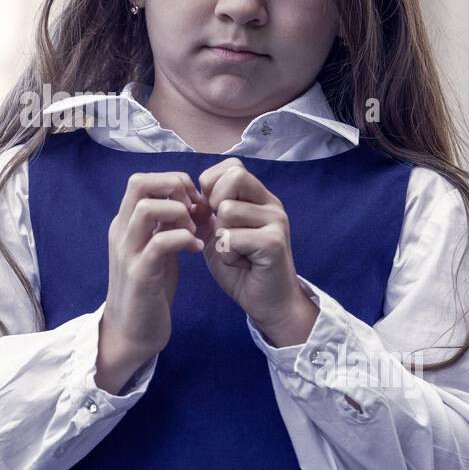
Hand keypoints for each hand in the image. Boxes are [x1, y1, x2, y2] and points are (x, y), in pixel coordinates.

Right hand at [101, 171, 206, 370]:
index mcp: (125, 224)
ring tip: (194, 230)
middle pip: (139, 183)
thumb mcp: (156, 250)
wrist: (130, 333)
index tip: (193, 201)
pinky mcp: (139, 275)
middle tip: (194, 208)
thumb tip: (191, 204)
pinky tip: (197, 250)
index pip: (141, 180)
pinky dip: (184, 240)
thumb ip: (167, 227)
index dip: (171, 181)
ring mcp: (128, 252)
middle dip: (174, 187)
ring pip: (146, 208)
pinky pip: (160, 243)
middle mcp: (121, 232)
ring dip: (178, 213)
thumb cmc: (148, 290)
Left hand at [194, 158, 318, 343]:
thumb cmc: (243, 269)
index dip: (211, 185)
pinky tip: (242, 264)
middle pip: (234, 177)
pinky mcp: (274, 242)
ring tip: (235, 252)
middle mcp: (271, 204)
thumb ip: (206, 213)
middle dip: (215, 203)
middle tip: (222, 231)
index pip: (232, 166)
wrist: (269, 304)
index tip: (210, 212)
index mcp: (259, 198)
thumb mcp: (218, 235)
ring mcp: (276, 221)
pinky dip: (228, 255)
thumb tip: (192, 197)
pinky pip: (232, 237)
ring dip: (221, 237)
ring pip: (228, 209)